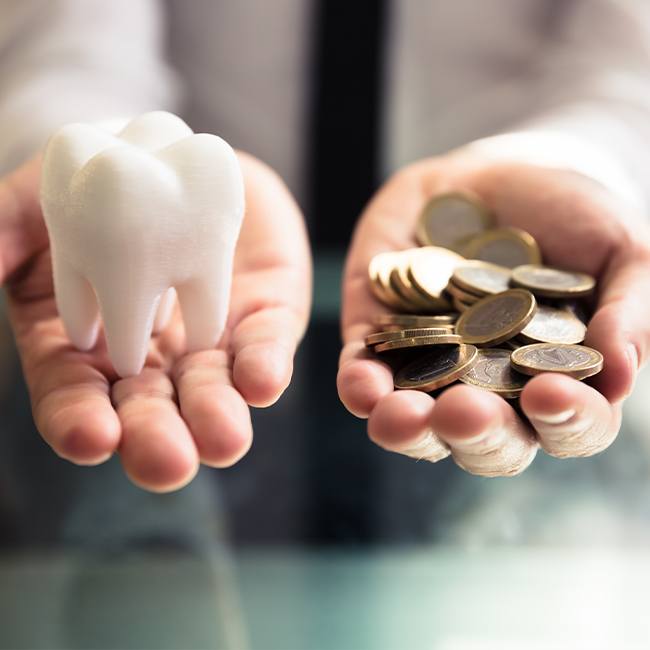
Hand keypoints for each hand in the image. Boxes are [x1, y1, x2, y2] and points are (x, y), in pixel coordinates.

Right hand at [1, 153, 310, 490]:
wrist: (172, 156)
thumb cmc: (96, 187)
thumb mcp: (40, 201)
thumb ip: (5, 230)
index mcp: (86, 345)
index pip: (75, 397)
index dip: (78, 422)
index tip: (91, 438)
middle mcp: (149, 358)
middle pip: (148, 411)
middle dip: (156, 439)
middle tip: (166, 463)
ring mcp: (207, 341)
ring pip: (211, 391)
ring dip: (217, 418)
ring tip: (224, 439)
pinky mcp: (261, 316)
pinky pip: (265, 346)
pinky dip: (264, 366)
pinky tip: (263, 381)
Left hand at [338, 154, 649, 475]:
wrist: (498, 175)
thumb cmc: (573, 215)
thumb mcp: (621, 249)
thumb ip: (631, 310)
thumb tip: (621, 374)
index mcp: (557, 382)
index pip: (569, 426)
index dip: (565, 422)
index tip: (551, 394)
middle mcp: (493, 391)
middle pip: (486, 441)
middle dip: (475, 434)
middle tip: (465, 413)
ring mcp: (432, 370)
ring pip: (418, 425)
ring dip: (407, 429)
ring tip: (401, 416)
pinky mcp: (380, 341)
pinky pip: (363, 377)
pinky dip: (359, 386)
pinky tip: (360, 386)